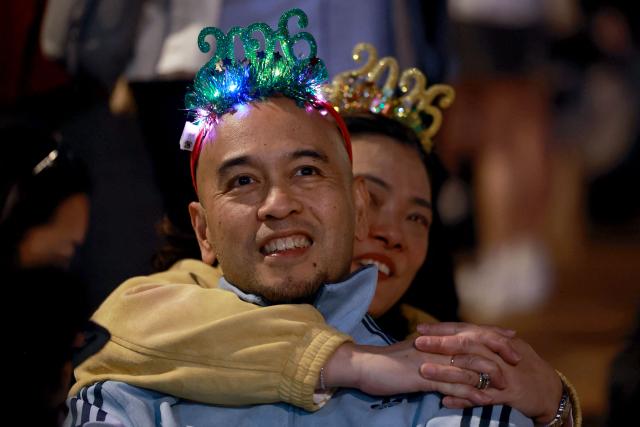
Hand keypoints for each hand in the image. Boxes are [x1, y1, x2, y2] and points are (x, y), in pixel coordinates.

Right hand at [323, 340, 502, 404]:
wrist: (365, 365)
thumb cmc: (388, 361)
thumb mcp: (414, 351)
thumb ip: (433, 350)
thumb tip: (448, 351)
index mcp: (435, 337)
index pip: (469, 330)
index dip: (492, 333)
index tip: (512, 336)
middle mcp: (436, 344)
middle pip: (474, 342)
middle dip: (499, 349)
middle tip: (519, 357)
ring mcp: (431, 359)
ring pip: (467, 364)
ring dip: (489, 374)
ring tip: (508, 385)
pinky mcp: (423, 376)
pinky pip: (451, 384)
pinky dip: (469, 392)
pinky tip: (483, 399)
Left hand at [415, 322, 562, 423]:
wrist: (551, 391)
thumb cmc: (525, 367)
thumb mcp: (506, 348)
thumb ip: (484, 339)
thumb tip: (459, 331)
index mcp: (495, 341)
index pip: (465, 330)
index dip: (442, 329)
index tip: (420, 328)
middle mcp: (498, 354)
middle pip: (465, 345)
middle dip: (440, 343)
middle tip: (417, 342)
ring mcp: (502, 374)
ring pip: (470, 371)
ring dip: (446, 371)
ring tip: (424, 371)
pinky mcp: (507, 394)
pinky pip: (481, 397)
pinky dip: (463, 399)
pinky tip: (445, 400)